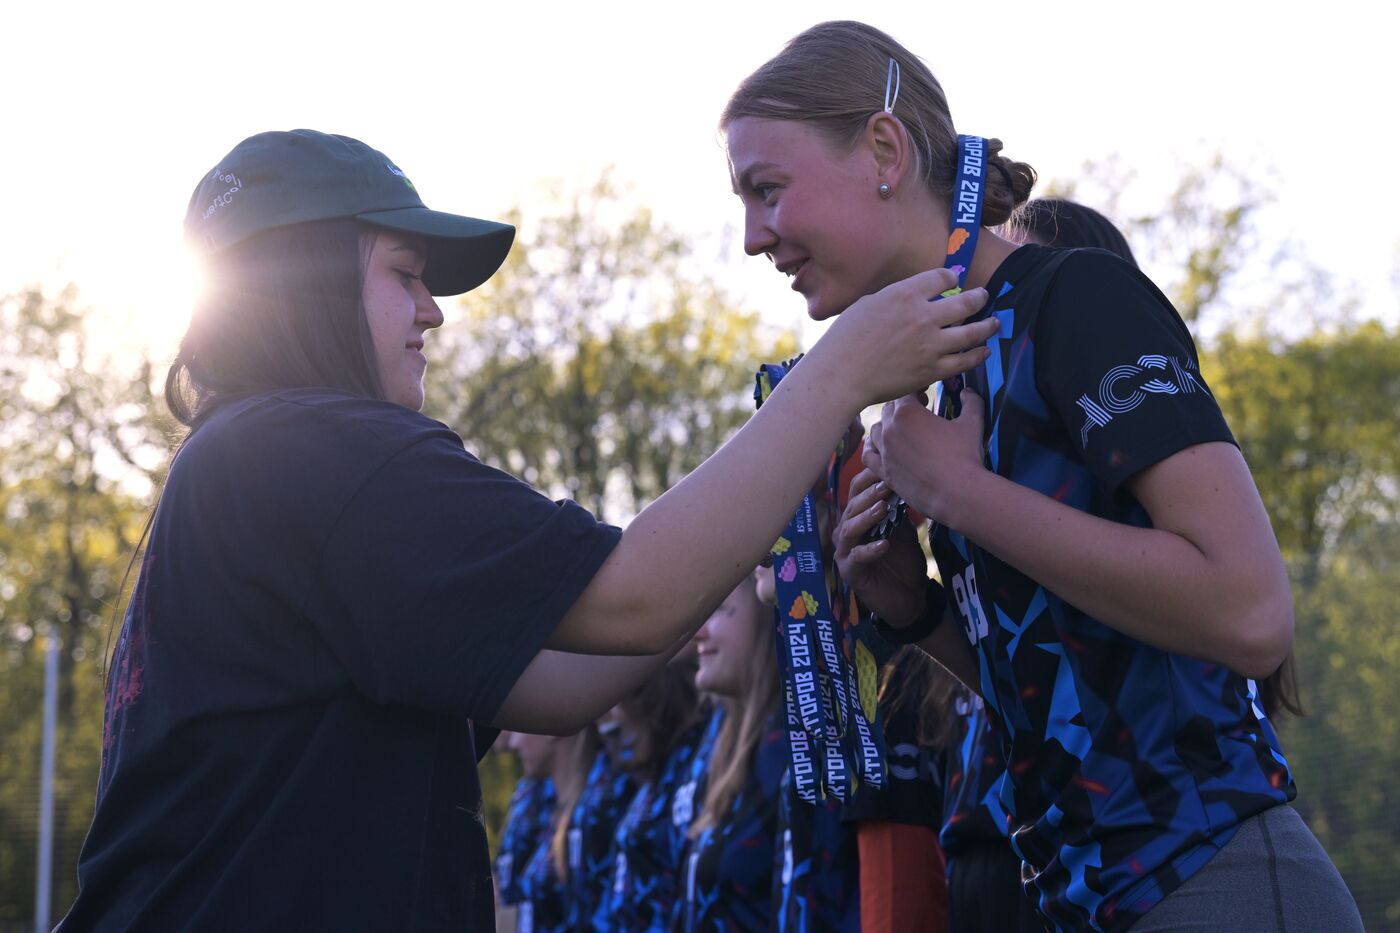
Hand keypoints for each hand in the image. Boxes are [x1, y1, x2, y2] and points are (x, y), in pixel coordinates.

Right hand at [812, 269, 996, 407]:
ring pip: (973, 332)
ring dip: (988, 326)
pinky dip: (977, 355)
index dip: (952, 277)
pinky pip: (964, 361)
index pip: (943, 277)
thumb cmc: (846, 339)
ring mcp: (931, 344)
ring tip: (994, 323)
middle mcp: (923, 316)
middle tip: (984, 296)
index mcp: (905, 294)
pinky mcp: (932, 369)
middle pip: (966, 302)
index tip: (954, 280)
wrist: (841, 374)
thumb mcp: (869, 304)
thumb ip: (896, 298)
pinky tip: (983, 351)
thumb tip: (913, 298)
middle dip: (980, 297)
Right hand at [833, 467, 927, 625]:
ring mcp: (845, 553)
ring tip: (882, 508)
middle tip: (887, 484)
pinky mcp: (850, 573)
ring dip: (866, 518)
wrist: (910, 598)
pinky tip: (884, 544)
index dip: (869, 478)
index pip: (856, 491)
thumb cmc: (904, 562)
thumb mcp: (904, 531)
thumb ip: (898, 510)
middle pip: (851, 508)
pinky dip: (870, 550)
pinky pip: (857, 558)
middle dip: (869, 495)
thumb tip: (901, 482)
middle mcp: (846, 532)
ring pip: (849, 530)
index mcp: (858, 518)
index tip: (887, 465)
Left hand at [874, 389, 988, 527]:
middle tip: (919, 412)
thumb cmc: (965, 456)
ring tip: (902, 430)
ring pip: (875, 431)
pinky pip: (868, 456)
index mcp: (907, 413)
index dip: (915, 392)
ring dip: (887, 426)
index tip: (926, 396)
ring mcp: (884, 452)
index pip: (905, 393)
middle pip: (888, 410)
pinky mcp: (884, 472)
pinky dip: (873, 449)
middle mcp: (890, 430)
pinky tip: (885, 449)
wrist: (957, 494)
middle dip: (903, 407)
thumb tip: (968, 391)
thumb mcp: (972, 423)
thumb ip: (971, 402)